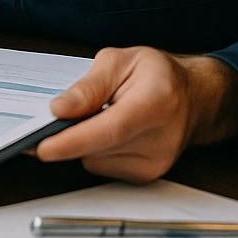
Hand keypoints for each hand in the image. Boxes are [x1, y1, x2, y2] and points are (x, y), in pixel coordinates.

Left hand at [32, 47, 237, 182]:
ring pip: (93, 159)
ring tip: (103, 115)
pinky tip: (111, 132)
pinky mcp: (146, 176)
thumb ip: (88, 86)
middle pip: (97, 147)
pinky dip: (96, 150)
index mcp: (156, 102)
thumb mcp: (120, 61)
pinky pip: (101, 166)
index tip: (42, 147)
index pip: (109, 130)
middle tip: (57, 116)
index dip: (73, 140)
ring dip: (85, 140)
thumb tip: (59, 109)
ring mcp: (156, 163)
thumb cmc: (158, 75)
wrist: (195, 98)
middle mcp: (161, 140)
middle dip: (68, 133)